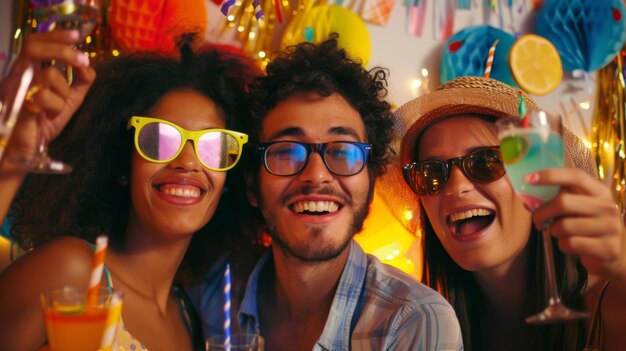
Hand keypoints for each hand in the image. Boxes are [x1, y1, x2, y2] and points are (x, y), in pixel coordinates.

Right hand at [2, 30, 94, 161]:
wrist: (26, 148)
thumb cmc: (43, 122)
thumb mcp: (69, 99)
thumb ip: (81, 82)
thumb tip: (88, 65)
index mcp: (29, 71)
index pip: (37, 43)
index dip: (56, 36)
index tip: (77, 35)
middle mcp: (19, 74)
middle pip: (35, 47)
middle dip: (62, 50)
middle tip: (82, 60)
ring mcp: (15, 87)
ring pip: (48, 74)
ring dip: (62, 92)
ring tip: (57, 107)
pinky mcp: (17, 102)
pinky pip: (43, 96)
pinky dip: (54, 107)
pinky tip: (48, 115)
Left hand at [529, 168, 625, 279]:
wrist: (615, 255)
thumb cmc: (589, 227)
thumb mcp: (580, 208)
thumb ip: (560, 199)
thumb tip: (529, 199)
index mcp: (600, 192)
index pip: (575, 176)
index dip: (550, 175)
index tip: (528, 179)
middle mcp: (608, 207)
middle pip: (563, 202)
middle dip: (542, 212)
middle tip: (537, 220)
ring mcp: (610, 228)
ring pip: (564, 226)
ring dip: (553, 231)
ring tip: (559, 233)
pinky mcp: (607, 248)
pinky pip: (569, 243)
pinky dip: (562, 245)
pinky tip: (569, 244)